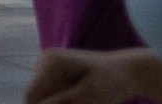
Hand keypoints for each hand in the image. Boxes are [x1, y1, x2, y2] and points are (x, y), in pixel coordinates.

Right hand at [30, 58, 161, 103]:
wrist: (130, 72)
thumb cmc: (112, 82)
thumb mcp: (88, 96)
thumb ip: (61, 102)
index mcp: (50, 62)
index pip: (31, 95)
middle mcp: (45, 62)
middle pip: (37, 98)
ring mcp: (50, 69)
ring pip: (45, 100)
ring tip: (84, 103)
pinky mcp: (57, 78)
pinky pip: (53, 98)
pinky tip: (82, 102)